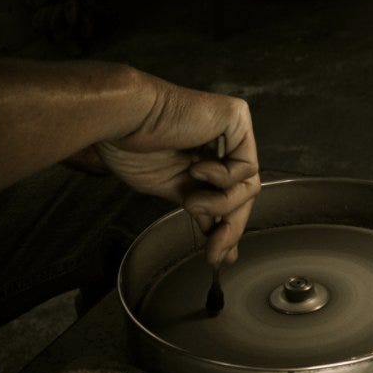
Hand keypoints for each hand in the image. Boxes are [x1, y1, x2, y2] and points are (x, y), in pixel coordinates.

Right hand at [95, 78, 260, 265]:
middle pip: (244, 193)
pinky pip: (247, 165)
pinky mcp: (237, 118)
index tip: (218, 254)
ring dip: (221, 203)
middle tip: (215, 250)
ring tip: (192, 201)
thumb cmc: (134, 148)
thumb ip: (202, 209)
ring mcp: (232, 129)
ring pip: (249, 185)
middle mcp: (222, 142)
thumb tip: (220, 241)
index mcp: (206, 156)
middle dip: (231, 226)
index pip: (230, 195)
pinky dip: (222, 178)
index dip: (227, 227)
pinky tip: (196, 169)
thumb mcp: (174, 189)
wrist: (123, 122)